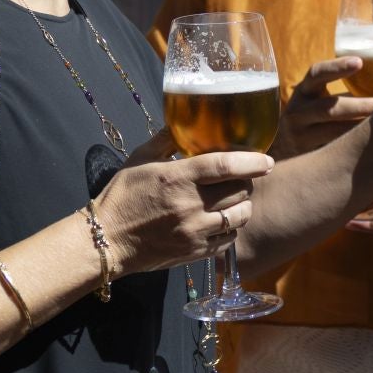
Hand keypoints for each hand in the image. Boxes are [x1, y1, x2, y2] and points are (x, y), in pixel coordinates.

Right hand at [96, 128, 271, 273]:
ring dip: (243, 206)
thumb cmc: (122, 195)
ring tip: (235, 201)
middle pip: (240, 191)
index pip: (227, 165)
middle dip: (247, 182)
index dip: (252, 161)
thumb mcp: (140, 159)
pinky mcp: (194, 252)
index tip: (266, 160)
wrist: (106, 240)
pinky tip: (222, 222)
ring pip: (240, 217)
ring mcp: (194, 231)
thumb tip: (184, 120)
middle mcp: (190, 205)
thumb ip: (166, 139)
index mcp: (178, 177)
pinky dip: (231, 229)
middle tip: (242, 179)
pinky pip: (228, 240)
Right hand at [274, 56, 372, 155]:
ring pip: (334, 134)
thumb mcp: (318, 102)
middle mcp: (297, 112)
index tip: (359, 62)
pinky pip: (333, 153)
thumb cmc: (313, 120)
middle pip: (330, 108)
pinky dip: (355, 150)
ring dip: (362, 130)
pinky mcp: (304, 158)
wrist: (281, 152)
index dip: (336, 67)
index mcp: (304, 92)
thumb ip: (344, 96)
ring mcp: (299, 137)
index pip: (317, 74)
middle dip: (362, 106)